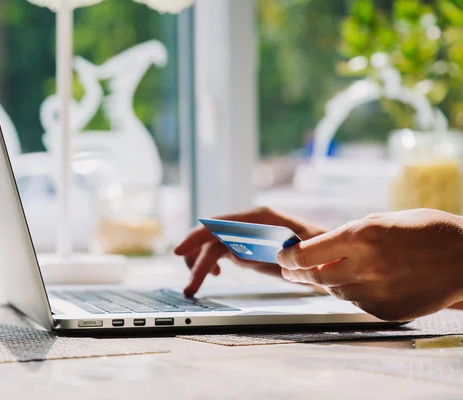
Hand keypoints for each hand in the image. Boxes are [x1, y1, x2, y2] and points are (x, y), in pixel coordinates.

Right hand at [174, 207, 326, 296]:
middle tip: (190, 287)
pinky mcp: (242, 245)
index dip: (197, 236)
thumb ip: (285, 251)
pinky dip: (208, 263)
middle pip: (210, 236)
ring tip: (195, 287)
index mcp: (260, 217)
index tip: (180, 251)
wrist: (330, 256)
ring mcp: (243, 233)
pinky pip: (216, 251)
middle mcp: (247, 222)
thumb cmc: (322, 250)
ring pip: (209, 244)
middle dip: (195, 258)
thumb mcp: (308, 250)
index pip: (220, 224)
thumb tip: (265, 255)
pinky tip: (214, 276)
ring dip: (198, 263)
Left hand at [278, 209, 462, 321]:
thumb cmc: (427, 231)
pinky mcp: (386, 311)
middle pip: (314, 276)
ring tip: (329, 272)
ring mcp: (376, 292)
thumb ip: (348, 236)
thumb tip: (318, 247)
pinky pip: (357, 303)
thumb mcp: (382, 220)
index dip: (288, 257)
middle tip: (289, 269)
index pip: (306, 253)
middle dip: (297, 272)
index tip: (283, 256)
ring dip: (326, 281)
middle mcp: (365, 266)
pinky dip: (353, 293)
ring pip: (334, 291)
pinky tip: (362, 282)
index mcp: (361, 236)